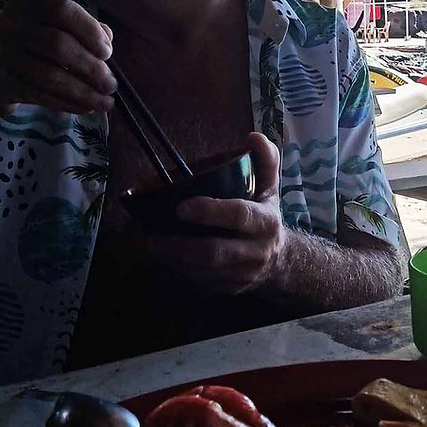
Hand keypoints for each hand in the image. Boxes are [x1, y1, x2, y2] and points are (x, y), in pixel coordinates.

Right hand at [0, 0, 116, 116]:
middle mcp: (8, 25)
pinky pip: (39, 94)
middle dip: (91, 68)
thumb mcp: (44, 34)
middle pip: (58, 44)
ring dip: (84, 92)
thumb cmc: (22, 54)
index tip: (107, 53)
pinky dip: (66, 103)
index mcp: (25, 6)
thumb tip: (108, 39)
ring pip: (50, 75)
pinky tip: (84, 108)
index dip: (89, 30)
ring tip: (105, 103)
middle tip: (110, 85)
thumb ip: (77, 32)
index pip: (61, 9)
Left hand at [142, 132, 287, 295]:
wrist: (280, 262)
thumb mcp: (270, 188)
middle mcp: (255, 252)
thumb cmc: (265, 217)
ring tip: (146, 242)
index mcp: (265, 223)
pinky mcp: (228, 289)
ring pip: (200, 271)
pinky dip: (176, 268)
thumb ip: (265, 161)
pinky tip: (161, 254)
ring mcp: (241, 276)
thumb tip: (253, 137)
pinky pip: (197, 280)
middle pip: (213, 253)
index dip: (210, 211)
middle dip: (177, 245)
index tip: (181, 206)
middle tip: (148, 234)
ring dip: (170, 258)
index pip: (239, 216)